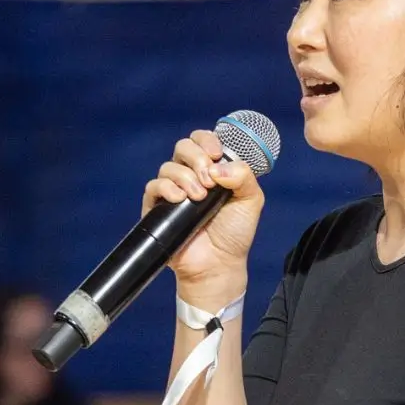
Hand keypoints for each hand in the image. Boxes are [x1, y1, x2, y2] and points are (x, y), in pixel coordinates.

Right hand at [143, 128, 263, 303]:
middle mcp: (191, 175)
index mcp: (213, 169)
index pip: (203, 140)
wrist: (219, 264)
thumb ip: (243, 176)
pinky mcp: (158, 207)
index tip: (217, 154)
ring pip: (168, 166)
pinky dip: (167, 188)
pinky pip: (153, 186)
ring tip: (199, 197)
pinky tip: (181, 199)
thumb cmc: (235, 233)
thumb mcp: (250, 200)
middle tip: (210, 181)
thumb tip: (218, 166)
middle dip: (197, 158)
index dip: (207, 140)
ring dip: (185, 177)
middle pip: (183, 146)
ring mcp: (173, 190)